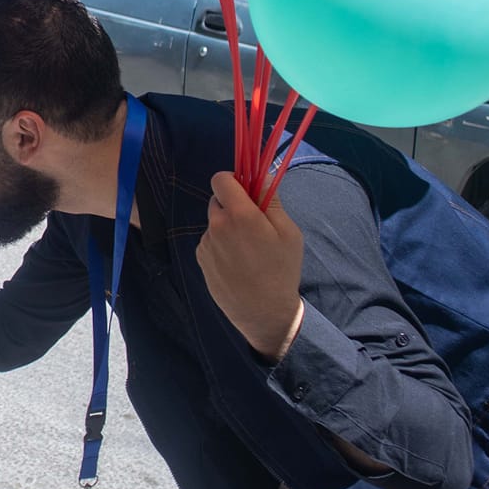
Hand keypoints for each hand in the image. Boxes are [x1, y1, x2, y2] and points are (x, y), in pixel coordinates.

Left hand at [196, 172, 305, 361]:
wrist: (264, 312)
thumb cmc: (282, 270)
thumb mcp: (288, 232)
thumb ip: (270, 200)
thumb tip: (260, 176)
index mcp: (239, 215)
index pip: (221, 179)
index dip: (233, 181)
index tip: (245, 191)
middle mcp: (216, 226)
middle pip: (218, 200)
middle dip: (233, 206)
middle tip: (253, 225)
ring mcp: (205, 243)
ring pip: (214, 222)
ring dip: (227, 227)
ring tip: (248, 251)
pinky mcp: (201, 259)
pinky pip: (210, 241)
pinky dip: (221, 245)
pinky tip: (238, 263)